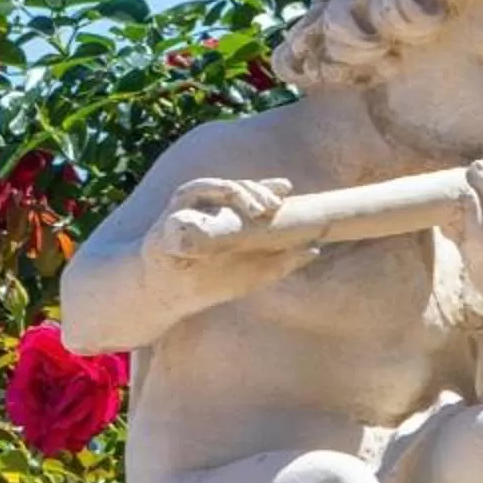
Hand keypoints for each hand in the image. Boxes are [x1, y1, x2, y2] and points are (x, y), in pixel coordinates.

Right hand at [149, 174, 298, 289]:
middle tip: (272, 205)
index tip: (287, 189)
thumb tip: (315, 249)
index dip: (267, 187)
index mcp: (227, 216)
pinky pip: (182, 201)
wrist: (168, 296)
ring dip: (233, 192)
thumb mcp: (252, 276)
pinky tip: (219, 211)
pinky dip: (200, 202)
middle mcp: (207, 206)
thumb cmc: (209, 282)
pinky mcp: (166, 218)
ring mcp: (185, 209)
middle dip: (254, 190)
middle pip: (232, 187)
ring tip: (254, 209)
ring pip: (208, 186)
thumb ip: (282, 263)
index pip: (249, 195)